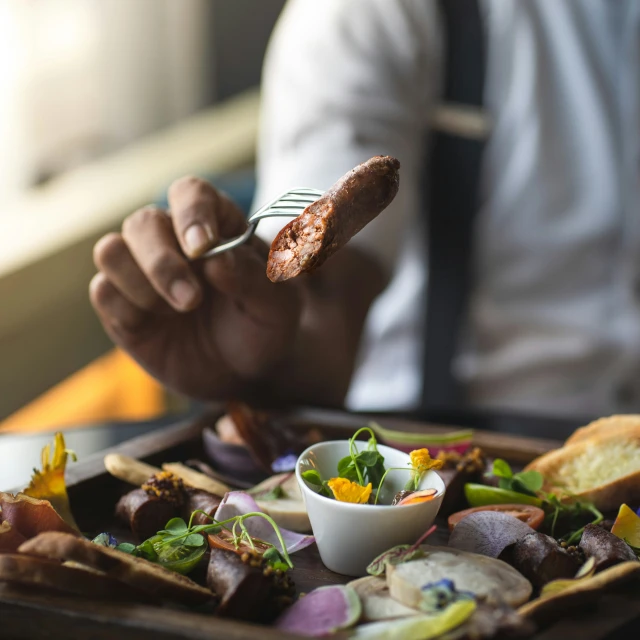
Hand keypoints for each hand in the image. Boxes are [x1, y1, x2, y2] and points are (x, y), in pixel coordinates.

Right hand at [90, 177, 301, 399]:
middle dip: (162, 263)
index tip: (202, 248)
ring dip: (141, 284)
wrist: (242, 371)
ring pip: (110, 250)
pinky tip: (156, 325)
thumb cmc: (262, 326)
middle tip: (192, 301)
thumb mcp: (277, 306)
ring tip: (179, 311)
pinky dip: (126, 310)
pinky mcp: (121, 304)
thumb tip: (216, 260)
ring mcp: (142, 269)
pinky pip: (102, 291)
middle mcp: (172, 239)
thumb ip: (252, 279)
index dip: (192, 213)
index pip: (191, 193)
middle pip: (142, 222)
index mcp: (216, 224)